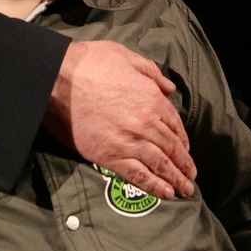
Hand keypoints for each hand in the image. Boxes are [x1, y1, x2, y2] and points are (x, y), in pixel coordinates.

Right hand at [43, 40, 196, 199]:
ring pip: (160, 164)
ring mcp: (130, 141)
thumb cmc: (91, 63)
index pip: (175, 124)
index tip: (185, 149)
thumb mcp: (126, 56)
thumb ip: (151, 72)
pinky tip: (165, 194)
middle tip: (190, 176)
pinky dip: (154, 186)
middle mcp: (146, 122)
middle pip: (171, 147)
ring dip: (175, 179)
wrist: (60, 79)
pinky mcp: (111, 156)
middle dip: (184, 164)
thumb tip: (168, 87)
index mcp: (152, 98)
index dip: (182, 139)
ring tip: (184, 189)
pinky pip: (139, 175)